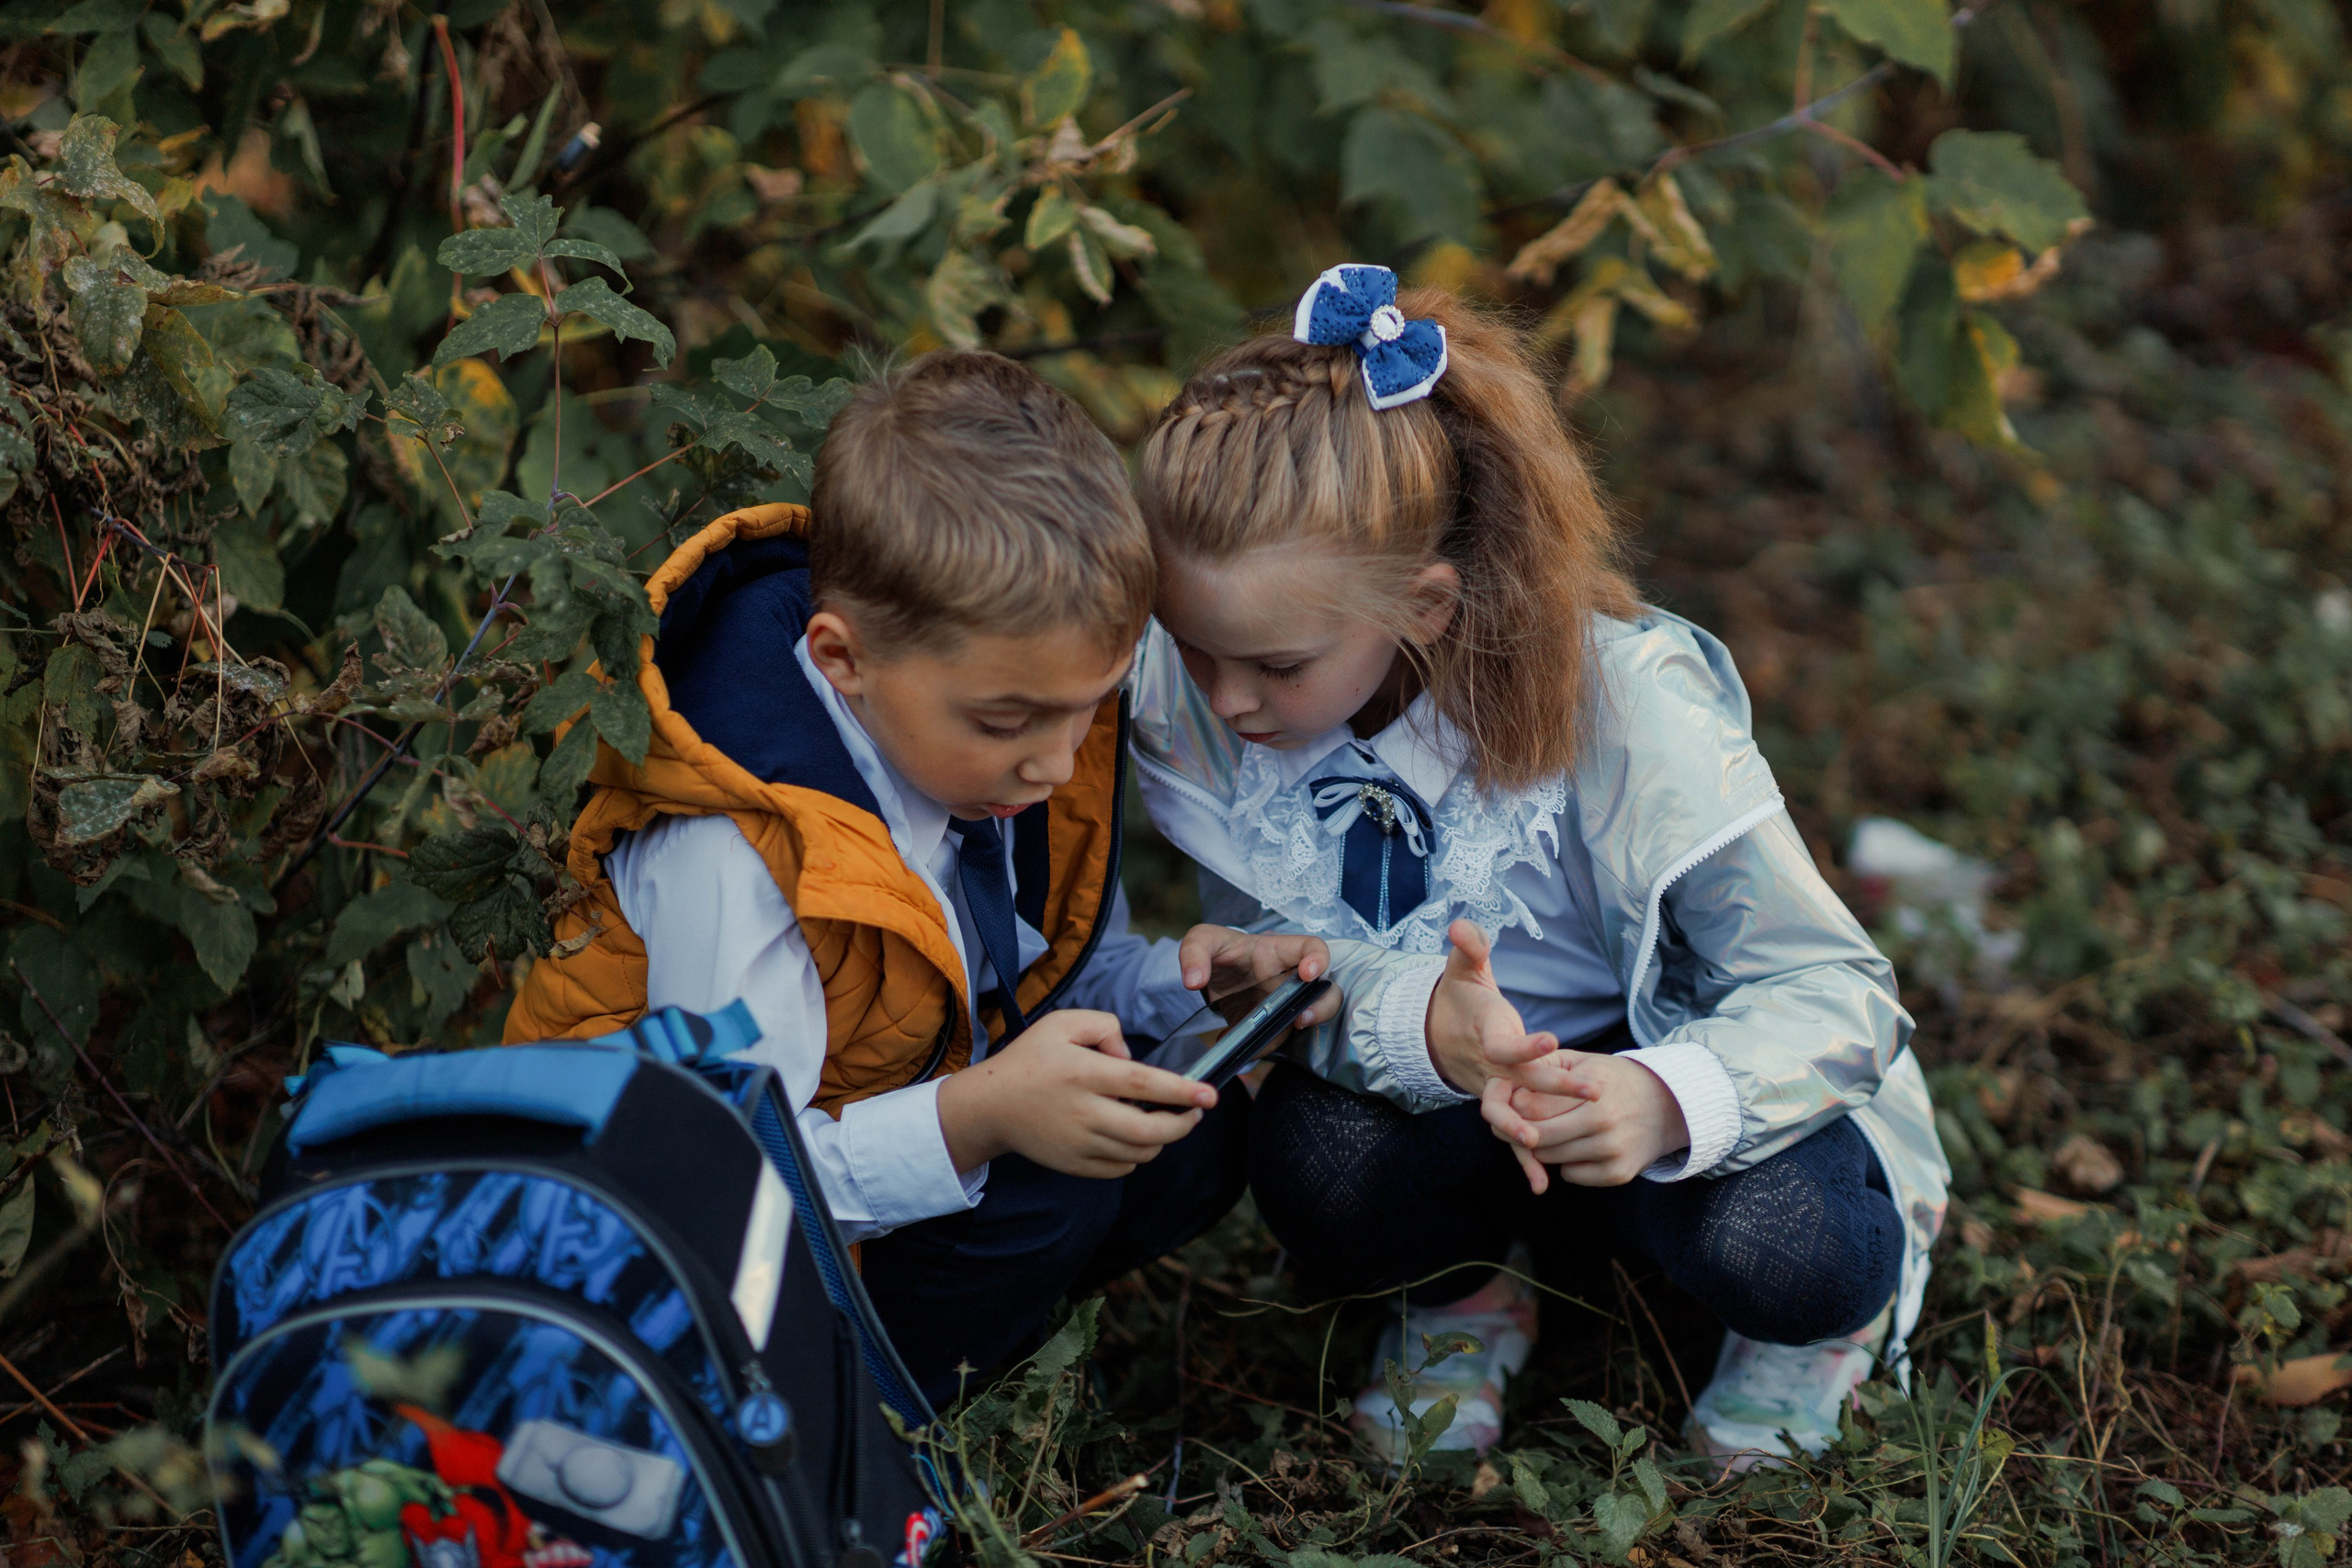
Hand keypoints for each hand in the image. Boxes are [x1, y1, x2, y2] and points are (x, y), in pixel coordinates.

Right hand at [935, 1009, 1217, 1178]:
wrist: (990, 1106)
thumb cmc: (1031, 1060)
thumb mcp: (1062, 1023)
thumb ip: (1105, 1026)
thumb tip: (1131, 1056)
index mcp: (1082, 1073)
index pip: (1142, 1084)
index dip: (1181, 1091)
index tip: (1209, 1094)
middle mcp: (1083, 1112)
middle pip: (1148, 1131)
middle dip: (1183, 1124)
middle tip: (1196, 1111)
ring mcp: (1078, 1144)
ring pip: (1140, 1153)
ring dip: (1162, 1139)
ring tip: (1164, 1120)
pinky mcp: (1075, 1165)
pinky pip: (1121, 1169)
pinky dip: (1137, 1155)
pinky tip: (1132, 1136)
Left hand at [1175, 925, 1340, 1028]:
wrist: (1210, 977)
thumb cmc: (1218, 951)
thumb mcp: (1201, 940)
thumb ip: (1194, 952)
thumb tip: (1194, 981)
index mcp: (1278, 952)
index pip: (1312, 947)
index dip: (1319, 959)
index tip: (1310, 973)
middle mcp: (1289, 979)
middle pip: (1326, 991)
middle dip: (1322, 1007)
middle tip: (1302, 1020)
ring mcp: (1283, 1005)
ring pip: (1304, 1021)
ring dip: (1286, 1035)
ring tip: (1259, 1043)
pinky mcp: (1271, 1026)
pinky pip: (1275, 1040)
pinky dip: (1256, 1047)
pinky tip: (1229, 1040)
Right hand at [1423, 919, 1560, 1188]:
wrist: (1438, 1032)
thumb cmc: (1460, 996)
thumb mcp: (1462, 969)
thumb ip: (1467, 948)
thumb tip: (1461, 927)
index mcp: (1488, 1035)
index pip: (1506, 1045)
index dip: (1527, 1045)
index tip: (1554, 1041)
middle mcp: (1490, 1068)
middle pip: (1520, 1084)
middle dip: (1552, 1092)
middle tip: (1589, 1094)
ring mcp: (1493, 1089)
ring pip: (1509, 1117)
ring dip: (1526, 1137)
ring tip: (1545, 1155)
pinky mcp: (1500, 1103)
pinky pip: (1511, 1135)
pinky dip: (1523, 1160)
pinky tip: (1541, 1184)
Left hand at [1505, 1051, 1689, 1192]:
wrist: (1667, 1105)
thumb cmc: (1611, 1080)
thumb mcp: (1580, 1062)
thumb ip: (1542, 1068)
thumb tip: (1504, 1089)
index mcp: (1589, 1089)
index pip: (1530, 1108)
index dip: (1512, 1108)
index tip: (1508, 1105)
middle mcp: (1602, 1120)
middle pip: (1537, 1137)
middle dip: (1519, 1133)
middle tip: (1514, 1127)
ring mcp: (1612, 1149)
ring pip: (1550, 1158)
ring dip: (1542, 1148)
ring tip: (1547, 1132)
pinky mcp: (1619, 1173)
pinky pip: (1571, 1175)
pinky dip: (1567, 1164)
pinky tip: (1577, 1147)